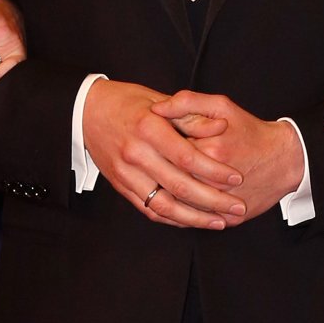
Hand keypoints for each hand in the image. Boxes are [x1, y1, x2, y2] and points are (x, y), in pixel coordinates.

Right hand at [82, 79, 245, 230]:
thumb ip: (190, 115)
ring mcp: (126, 173)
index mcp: (148, 128)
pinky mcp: (121, 186)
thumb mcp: (159, 100)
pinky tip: (193, 220)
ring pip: (165, 205)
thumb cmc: (127, 102)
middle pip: (180, 186)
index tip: (237, 179)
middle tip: (237, 208)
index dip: (214, 171)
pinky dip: (173, 219)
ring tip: (220, 222)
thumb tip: (221, 128)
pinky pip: (150, 209)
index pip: (188, 157)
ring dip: (195, 218)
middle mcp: (135, 153)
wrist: (85, 112)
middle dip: (213, 201)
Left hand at [151, 91, 304, 220]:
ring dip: (167, 196)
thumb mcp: (221, 106)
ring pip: (181, 206)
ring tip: (164, 182)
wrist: (286, 159)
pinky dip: (185, 214)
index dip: (157, 148)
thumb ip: (187, 102)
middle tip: (157, 164)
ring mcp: (223, 204)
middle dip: (160, 173)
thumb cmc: (251, 131)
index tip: (156, 143)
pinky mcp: (230, 218)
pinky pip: (198, 221)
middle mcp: (214, 180)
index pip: (165, 152)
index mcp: (208, 150)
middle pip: (170, 181)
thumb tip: (156, 110)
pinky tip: (180, 201)